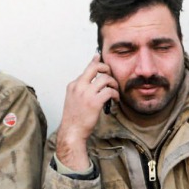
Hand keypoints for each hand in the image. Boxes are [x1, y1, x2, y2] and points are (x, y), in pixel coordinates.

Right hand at [56, 55, 119, 171]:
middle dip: (106, 68)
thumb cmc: (75, 118)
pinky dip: (115, 94)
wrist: (72, 131)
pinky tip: (115, 100)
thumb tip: (92, 82)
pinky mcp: (94, 102)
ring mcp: (86, 94)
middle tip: (111, 75)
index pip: (87, 68)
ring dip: (113, 84)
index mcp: (73, 85)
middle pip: (95, 67)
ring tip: (115, 91)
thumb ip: (82, 89)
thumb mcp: (74, 99)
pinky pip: (110, 92)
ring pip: (105, 79)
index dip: (95, 62)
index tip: (99, 56)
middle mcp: (79, 86)